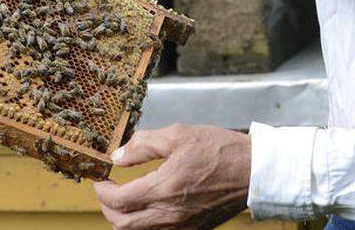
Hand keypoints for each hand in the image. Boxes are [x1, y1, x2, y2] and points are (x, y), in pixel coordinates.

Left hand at [94, 124, 250, 229]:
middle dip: (108, 207)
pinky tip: (149, 207)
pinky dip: (146, 224)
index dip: (102, 190)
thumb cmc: (220, 150)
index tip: (100, 178)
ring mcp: (182, 226)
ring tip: (125, 198)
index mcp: (164, 188)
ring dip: (125, 218)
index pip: (118, 200)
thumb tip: (118, 155)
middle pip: (122, 224)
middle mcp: (170, 214)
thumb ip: (143, 144)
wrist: (253, 172)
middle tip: (108, 190)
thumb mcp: (179, 134)